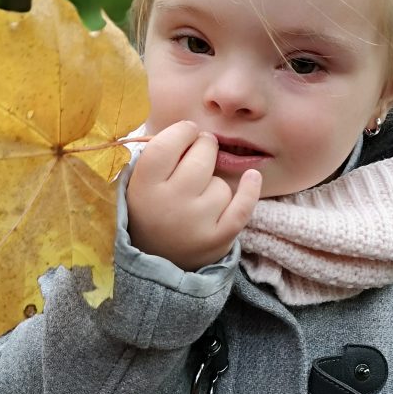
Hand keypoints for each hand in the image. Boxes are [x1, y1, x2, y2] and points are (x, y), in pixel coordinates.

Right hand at [126, 121, 261, 269]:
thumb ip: (158, 156)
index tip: (187, 132)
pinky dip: (250, 190)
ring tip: (201, 195)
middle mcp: (169, 204)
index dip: (182, 131)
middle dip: (205, 147)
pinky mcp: (219, 239)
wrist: (156, 262)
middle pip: (202, 156)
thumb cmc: (152, 211)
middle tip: (201, 154)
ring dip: (215, 184)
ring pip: (222, 183)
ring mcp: (195, 223)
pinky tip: (252, 177)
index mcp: (143, 187)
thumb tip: (192, 130)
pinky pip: (242, 206)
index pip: (167, 144)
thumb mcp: (140, 184)